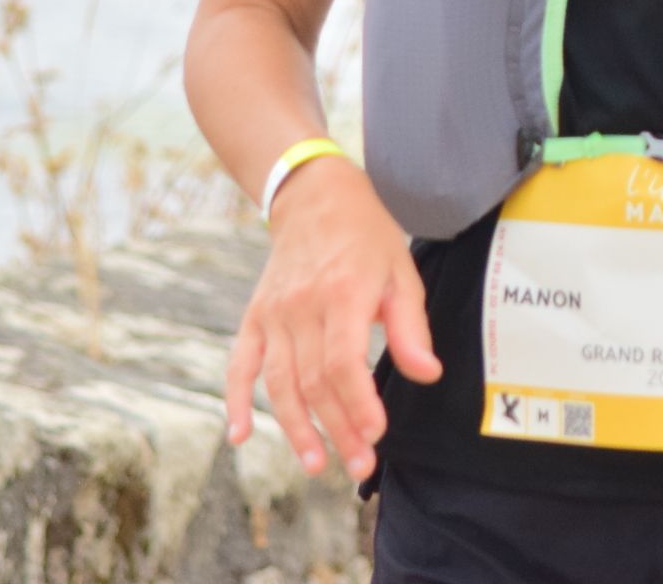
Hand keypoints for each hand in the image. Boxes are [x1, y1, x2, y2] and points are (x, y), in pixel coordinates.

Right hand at [225, 163, 440, 478]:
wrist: (315, 197)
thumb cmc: (368, 238)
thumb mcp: (401, 273)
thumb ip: (410, 328)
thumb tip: (426, 375)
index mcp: (341, 294)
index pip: (342, 363)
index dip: (357, 404)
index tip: (376, 435)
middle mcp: (301, 307)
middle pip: (314, 382)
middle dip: (338, 430)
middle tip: (359, 465)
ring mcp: (272, 314)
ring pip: (278, 383)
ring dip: (296, 428)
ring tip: (317, 464)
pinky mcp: (254, 318)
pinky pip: (239, 365)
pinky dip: (236, 401)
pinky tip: (240, 436)